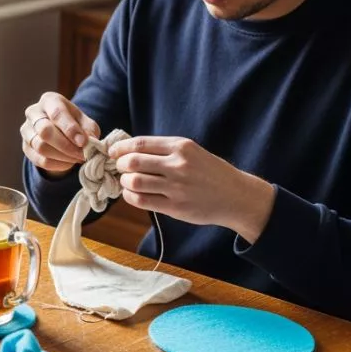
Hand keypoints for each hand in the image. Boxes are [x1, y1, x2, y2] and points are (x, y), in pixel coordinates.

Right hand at [21, 92, 100, 176]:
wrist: (59, 131)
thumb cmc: (73, 122)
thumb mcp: (85, 121)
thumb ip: (89, 130)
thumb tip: (88, 143)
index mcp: (49, 100)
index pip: (57, 113)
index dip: (70, 129)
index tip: (83, 142)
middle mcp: (33, 112)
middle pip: (45, 131)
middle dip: (66, 146)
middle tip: (82, 154)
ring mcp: (26, 130)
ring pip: (41, 147)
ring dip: (63, 156)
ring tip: (77, 158)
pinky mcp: (25, 147)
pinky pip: (40, 160)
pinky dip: (57, 164)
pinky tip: (68, 162)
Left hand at [109, 136, 275, 241]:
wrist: (237, 196)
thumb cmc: (209, 172)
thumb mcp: (191, 152)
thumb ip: (163, 150)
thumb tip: (127, 151)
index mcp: (181, 147)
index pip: (140, 144)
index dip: (120, 148)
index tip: (113, 152)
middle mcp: (179, 165)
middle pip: (132, 162)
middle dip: (120, 165)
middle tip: (120, 168)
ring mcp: (177, 187)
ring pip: (134, 182)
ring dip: (124, 182)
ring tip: (127, 182)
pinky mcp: (176, 207)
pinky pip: (141, 200)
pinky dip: (130, 196)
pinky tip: (133, 194)